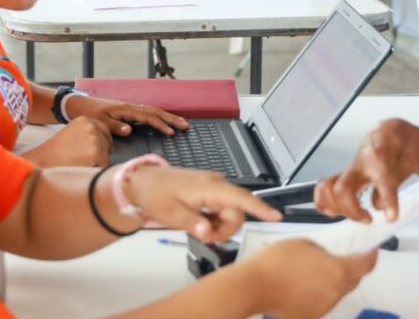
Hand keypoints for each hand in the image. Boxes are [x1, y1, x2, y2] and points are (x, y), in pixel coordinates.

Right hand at [24, 116, 111, 166]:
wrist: (41, 162)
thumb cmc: (54, 153)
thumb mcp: (71, 133)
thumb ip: (86, 133)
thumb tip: (103, 142)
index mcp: (85, 119)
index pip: (104, 130)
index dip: (101, 143)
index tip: (94, 151)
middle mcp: (91, 126)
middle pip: (107, 143)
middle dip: (100, 153)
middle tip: (83, 160)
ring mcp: (94, 139)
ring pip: (106, 155)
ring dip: (97, 163)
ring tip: (79, 164)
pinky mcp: (96, 153)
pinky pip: (104, 165)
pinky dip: (96, 170)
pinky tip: (81, 169)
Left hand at [71, 97, 188, 135]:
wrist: (80, 104)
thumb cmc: (90, 114)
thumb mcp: (100, 122)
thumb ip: (114, 127)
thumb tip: (130, 130)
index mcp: (126, 109)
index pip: (148, 117)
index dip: (160, 124)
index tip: (171, 132)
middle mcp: (131, 106)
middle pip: (156, 111)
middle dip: (171, 119)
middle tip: (185, 126)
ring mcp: (131, 108)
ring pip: (154, 111)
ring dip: (168, 117)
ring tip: (181, 124)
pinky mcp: (129, 110)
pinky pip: (149, 113)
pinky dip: (159, 116)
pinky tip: (165, 121)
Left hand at [126, 166, 281, 242]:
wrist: (143, 182)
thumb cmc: (155, 194)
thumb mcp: (170, 214)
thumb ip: (193, 223)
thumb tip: (208, 232)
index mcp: (209, 187)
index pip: (240, 198)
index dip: (259, 207)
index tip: (275, 217)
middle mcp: (216, 184)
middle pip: (237, 212)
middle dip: (225, 229)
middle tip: (203, 236)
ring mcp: (214, 186)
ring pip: (231, 212)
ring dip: (219, 226)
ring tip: (198, 229)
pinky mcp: (211, 191)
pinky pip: (223, 209)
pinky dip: (215, 220)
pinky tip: (200, 221)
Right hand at [242, 240, 377, 318]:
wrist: (255, 286)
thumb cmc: (278, 261)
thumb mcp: (306, 244)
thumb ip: (325, 253)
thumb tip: (328, 260)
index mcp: (339, 272)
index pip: (366, 265)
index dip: (371, 256)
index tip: (371, 251)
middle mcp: (336, 293)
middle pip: (353, 281)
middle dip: (350, 270)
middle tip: (339, 260)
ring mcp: (324, 308)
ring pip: (335, 293)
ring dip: (331, 283)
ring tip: (311, 273)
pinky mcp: (310, 317)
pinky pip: (320, 304)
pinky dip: (316, 295)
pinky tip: (301, 287)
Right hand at [314, 119, 418, 223]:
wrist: (393, 134)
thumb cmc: (401, 147)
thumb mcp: (408, 163)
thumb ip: (394, 185)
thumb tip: (378, 206)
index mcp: (379, 155)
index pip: (381, 178)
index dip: (387, 199)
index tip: (391, 217)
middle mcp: (359, 162)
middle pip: (343, 188)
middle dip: (352, 210)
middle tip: (368, 219)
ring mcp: (349, 168)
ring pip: (327, 188)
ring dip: (337, 208)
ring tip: (354, 215)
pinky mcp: (343, 174)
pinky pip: (324, 189)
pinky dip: (325, 203)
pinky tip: (338, 210)